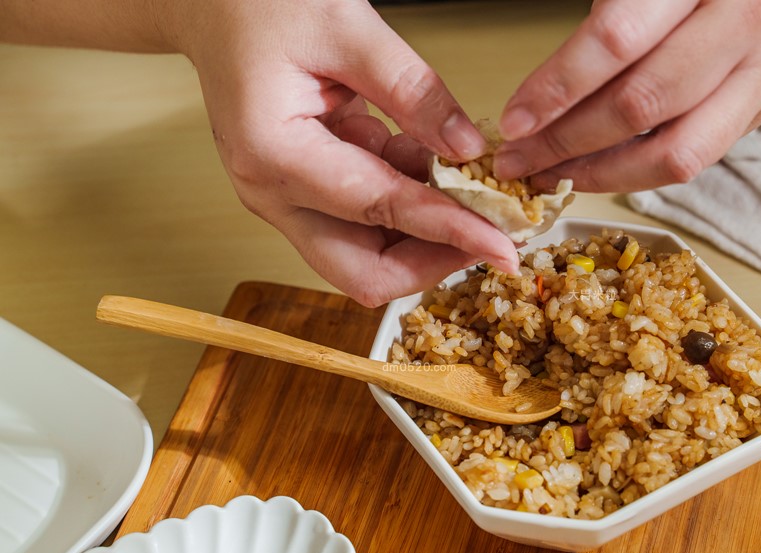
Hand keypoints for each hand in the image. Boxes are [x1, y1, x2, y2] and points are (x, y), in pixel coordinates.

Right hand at [160, 0, 519, 306]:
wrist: (212, 5)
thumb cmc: (258, 3)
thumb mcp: (347, 27)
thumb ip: (412, 91)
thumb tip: (468, 150)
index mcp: (274, 155)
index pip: (380, 212)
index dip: (450, 232)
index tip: (503, 246)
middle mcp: (272, 195)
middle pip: (363, 273)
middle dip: (432, 262)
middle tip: (488, 232)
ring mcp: (284, 200)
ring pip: (366, 257)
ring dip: (422, 232)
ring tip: (459, 179)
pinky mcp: (303, 193)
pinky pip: (363, 224)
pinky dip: (405, 203)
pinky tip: (421, 156)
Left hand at [493, 0, 760, 192]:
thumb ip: (611, 21)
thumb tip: (539, 94)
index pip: (617, 39)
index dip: (558, 86)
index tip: (515, 119)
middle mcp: (741, 21)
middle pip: (641, 103)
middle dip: (566, 141)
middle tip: (518, 160)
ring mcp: (759, 73)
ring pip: (672, 150)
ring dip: (598, 172)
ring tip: (550, 175)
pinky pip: (692, 162)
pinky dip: (634, 174)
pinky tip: (593, 171)